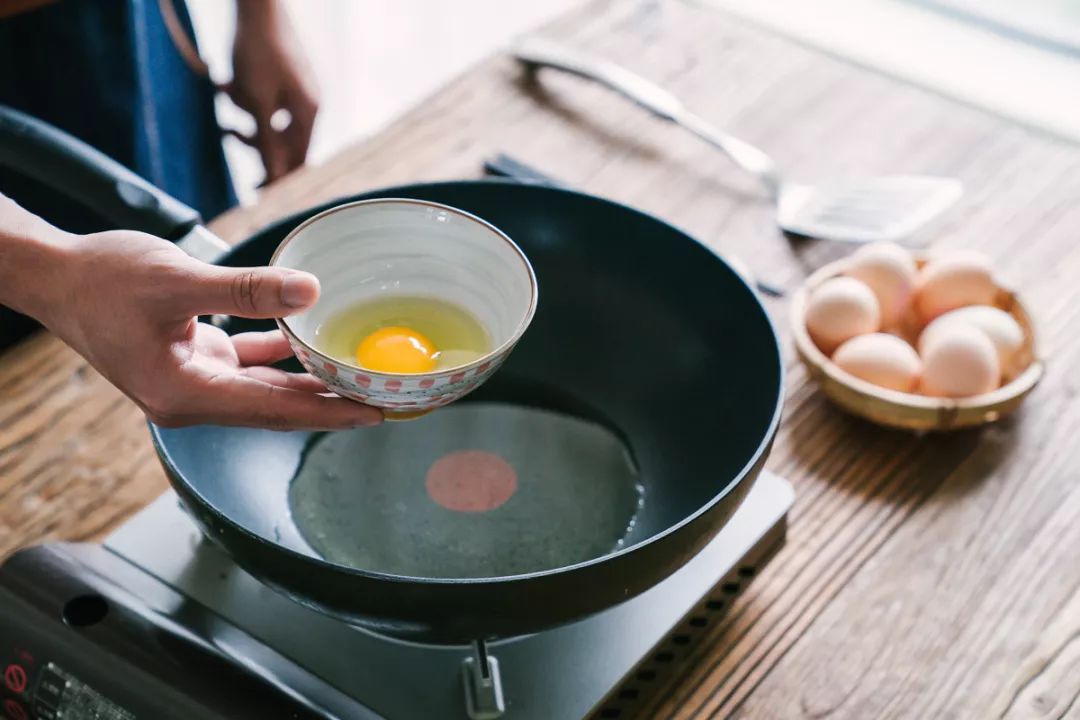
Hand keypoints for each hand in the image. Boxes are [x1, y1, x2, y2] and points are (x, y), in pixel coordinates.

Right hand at [0, 204, 380, 429]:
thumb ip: (246, 290)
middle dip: (329, 405)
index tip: (375, 414)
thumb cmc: (102, 278)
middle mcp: (191, 397)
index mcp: (184, 394)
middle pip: (276, 408)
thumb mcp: (177, 281)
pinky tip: (311, 339)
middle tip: (385, 400)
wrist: (54, 274)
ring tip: (359, 376)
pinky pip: (248, 363)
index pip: (274, 411)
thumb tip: (310, 291)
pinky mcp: (193, 358)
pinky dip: (280, 354)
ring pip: (265, 388)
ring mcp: (192, 379)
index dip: (328, 413)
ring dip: (309, 382)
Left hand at [225, 0, 318, 182]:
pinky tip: (228, 81)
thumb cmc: (258, 51)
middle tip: (228, 134)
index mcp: (308, 113)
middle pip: (283, 140)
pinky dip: (248, 97)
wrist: (259, 4)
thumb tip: (271, 178)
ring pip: (271, 118)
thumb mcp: (256, 102)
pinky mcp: (287, 76)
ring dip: (246, 114)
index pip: (297, 160)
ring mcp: (300, 88)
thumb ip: (265, 142)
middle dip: (253, 138)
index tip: (253, 188)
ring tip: (225, 97)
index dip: (276, 177)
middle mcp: (310, 103)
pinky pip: (268, 99)